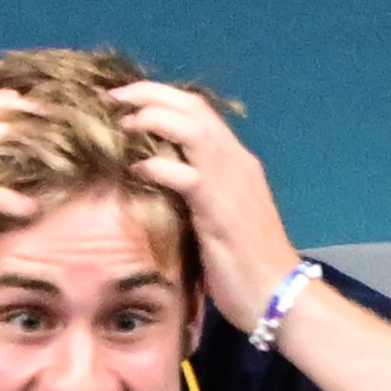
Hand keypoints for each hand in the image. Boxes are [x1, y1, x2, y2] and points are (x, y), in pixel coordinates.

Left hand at [112, 79, 296, 330]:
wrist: (278, 295)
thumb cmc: (247, 264)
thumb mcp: (219, 215)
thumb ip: (195, 192)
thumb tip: (156, 181)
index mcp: (237, 161)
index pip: (199, 111)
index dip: (162, 97)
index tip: (127, 100)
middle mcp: (236, 161)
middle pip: (193, 107)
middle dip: (149, 94)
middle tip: (113, 97)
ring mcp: (230, 182)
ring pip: (191, 127)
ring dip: (152, 117)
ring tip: (123, 122)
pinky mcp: (220, 209)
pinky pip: (186, 174)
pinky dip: (158, 165)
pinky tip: (137, 167)